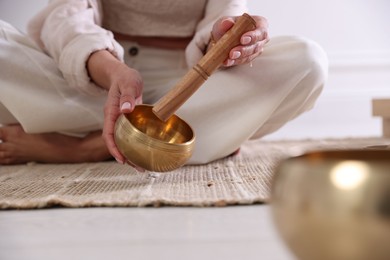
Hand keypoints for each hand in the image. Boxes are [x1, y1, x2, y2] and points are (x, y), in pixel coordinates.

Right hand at [87, 50, 142, 166]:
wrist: (122, 74)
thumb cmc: (125, 78)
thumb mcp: (128, 83)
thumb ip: (127, 96)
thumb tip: (125, 109)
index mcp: (111, 112)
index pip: (109, 134)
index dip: (114, 148)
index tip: (121, 159)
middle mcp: (114, 119)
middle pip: (116, 142)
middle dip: (125, 157)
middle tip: (139, 168)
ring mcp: (120, 121)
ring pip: (123, 141)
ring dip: (131, 154)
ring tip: (142, 166)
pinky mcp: (127, 122)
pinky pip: (130, 136)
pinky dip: (135, 145)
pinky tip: (145, 152)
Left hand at [210, 15, 268, 66]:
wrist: (221, 36)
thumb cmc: (227, 26)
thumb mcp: (224, 21)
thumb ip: (226, 22)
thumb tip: (228, 22)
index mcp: (260, 23)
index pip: (261, 31)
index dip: (254, 36)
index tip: (243, 39)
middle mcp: (261, 37)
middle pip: (256, 45)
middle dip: (244, 50)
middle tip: (233, 52)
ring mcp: (256, 48)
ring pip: (250, 55)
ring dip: (239, 57)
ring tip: (229, 57)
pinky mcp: (250, 57)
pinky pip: (243, 61)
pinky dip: (235, 61)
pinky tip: (227, 61)